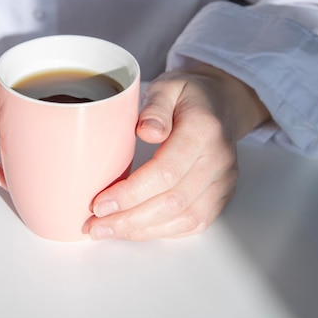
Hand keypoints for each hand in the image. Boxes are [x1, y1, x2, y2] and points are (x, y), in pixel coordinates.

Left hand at [87, 64, 269, 240]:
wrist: (220, 104)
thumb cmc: (188, 96)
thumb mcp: (168, 86)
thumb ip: (156, 107)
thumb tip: (147, 131)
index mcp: (204, 130)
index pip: (166, 171)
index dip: (130, 193)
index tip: (99, 203)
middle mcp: (218, 161)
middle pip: (172, 202)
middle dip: (129, 219)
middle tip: (94, 225)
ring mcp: (223, 182)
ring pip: (183, 219)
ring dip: (141, 230)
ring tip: (106, 231)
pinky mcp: (220, 197)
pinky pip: (192, 224)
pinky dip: (159, 231)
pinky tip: (132, 230)